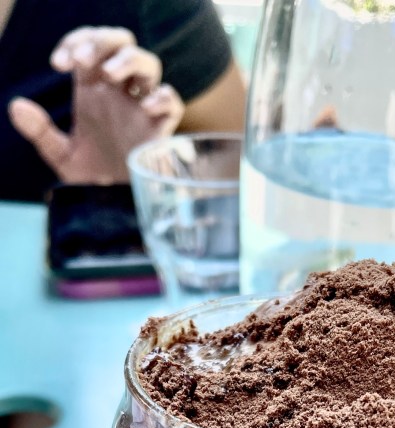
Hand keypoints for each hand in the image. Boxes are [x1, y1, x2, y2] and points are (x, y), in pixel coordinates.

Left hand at [8, 27, 183, 185]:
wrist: (116, 212)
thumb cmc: (92, 181)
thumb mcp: (61, 155)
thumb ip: (40, 131)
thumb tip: (16, 107)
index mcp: (95, 91)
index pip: (89, 48)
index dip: (75, 43)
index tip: (59, 64)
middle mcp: (120, 94)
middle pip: (121, 44)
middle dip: (102, 42)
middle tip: (83, 60)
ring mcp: (143, 109)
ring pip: (148, 64)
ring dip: (128, 60)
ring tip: (109, 74)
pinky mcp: (162, 129)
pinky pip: (171, 101)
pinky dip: (162, 97)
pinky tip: (145, 106)